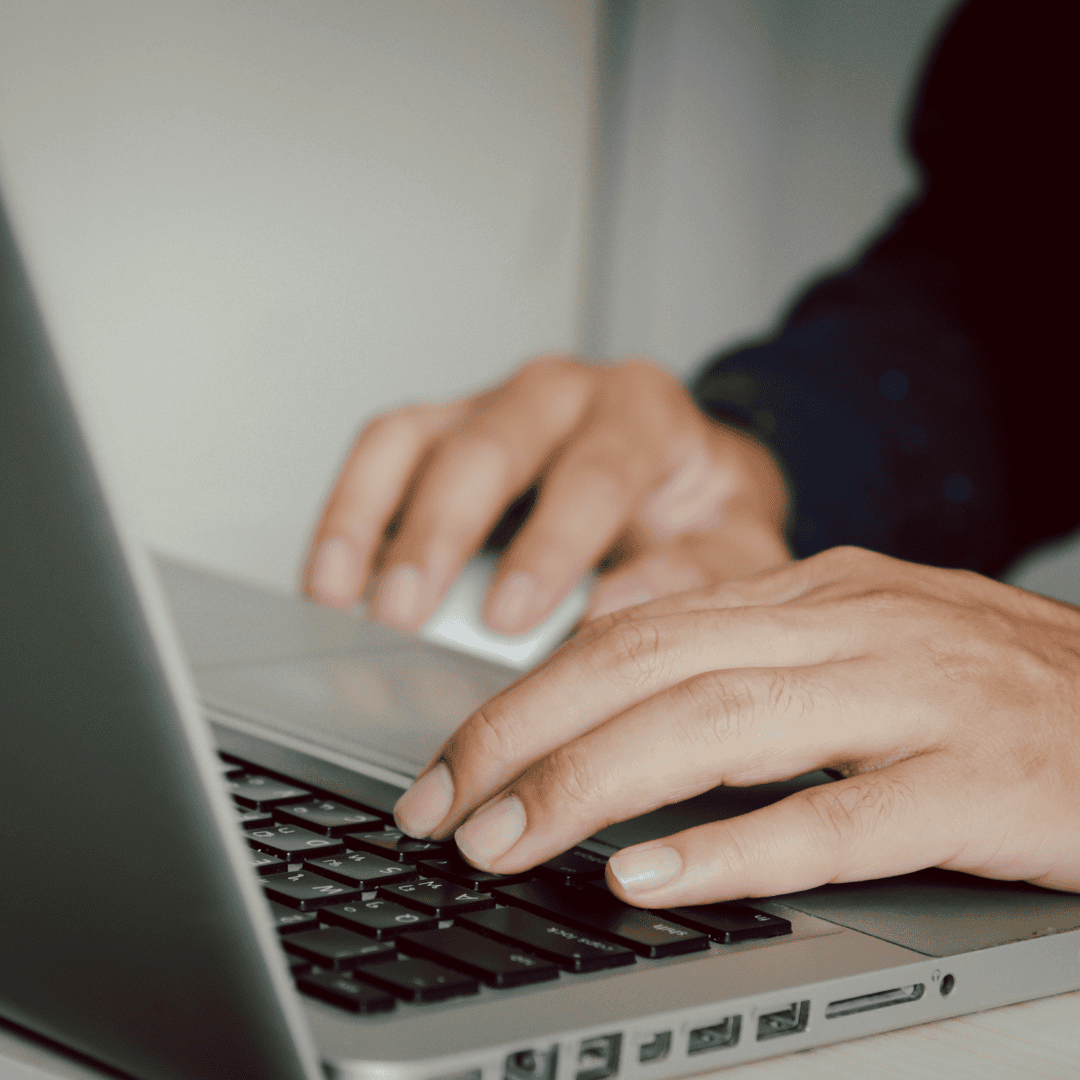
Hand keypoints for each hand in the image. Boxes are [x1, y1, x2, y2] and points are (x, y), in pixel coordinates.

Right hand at [302, 355, 789, 632]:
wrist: (686, 477)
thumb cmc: (703, 516)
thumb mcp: (734, 548)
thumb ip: (693, 576)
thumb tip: (612, 611)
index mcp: (643, 412)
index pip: (594, 470)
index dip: (550, 545)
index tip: (510, 615)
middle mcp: (562, 393)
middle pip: (490, 446)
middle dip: (442, 534)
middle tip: (409, 615)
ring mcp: (494, 404)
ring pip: (417, 439)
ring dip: (372, 519)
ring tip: (344, 597)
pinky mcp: (447, 427)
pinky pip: (384, 452)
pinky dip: (349, 510)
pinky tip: (331, 574)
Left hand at [392, 547, 1079, 902]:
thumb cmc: (990, 683)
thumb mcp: (856, 637)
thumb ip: (744, 650)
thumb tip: (614, 672)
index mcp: (811, 594)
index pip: (633, 630)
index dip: (528, 694)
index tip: (454, 759)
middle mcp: (848, 628)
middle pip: (649, 667)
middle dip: (526, 735)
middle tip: (442, 807)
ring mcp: (915, 698)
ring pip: (721, 727)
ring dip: (594, 786)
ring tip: (506, 840)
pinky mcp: (980, 780)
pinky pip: (838, 817)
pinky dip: (734, 847)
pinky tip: (650, 877)